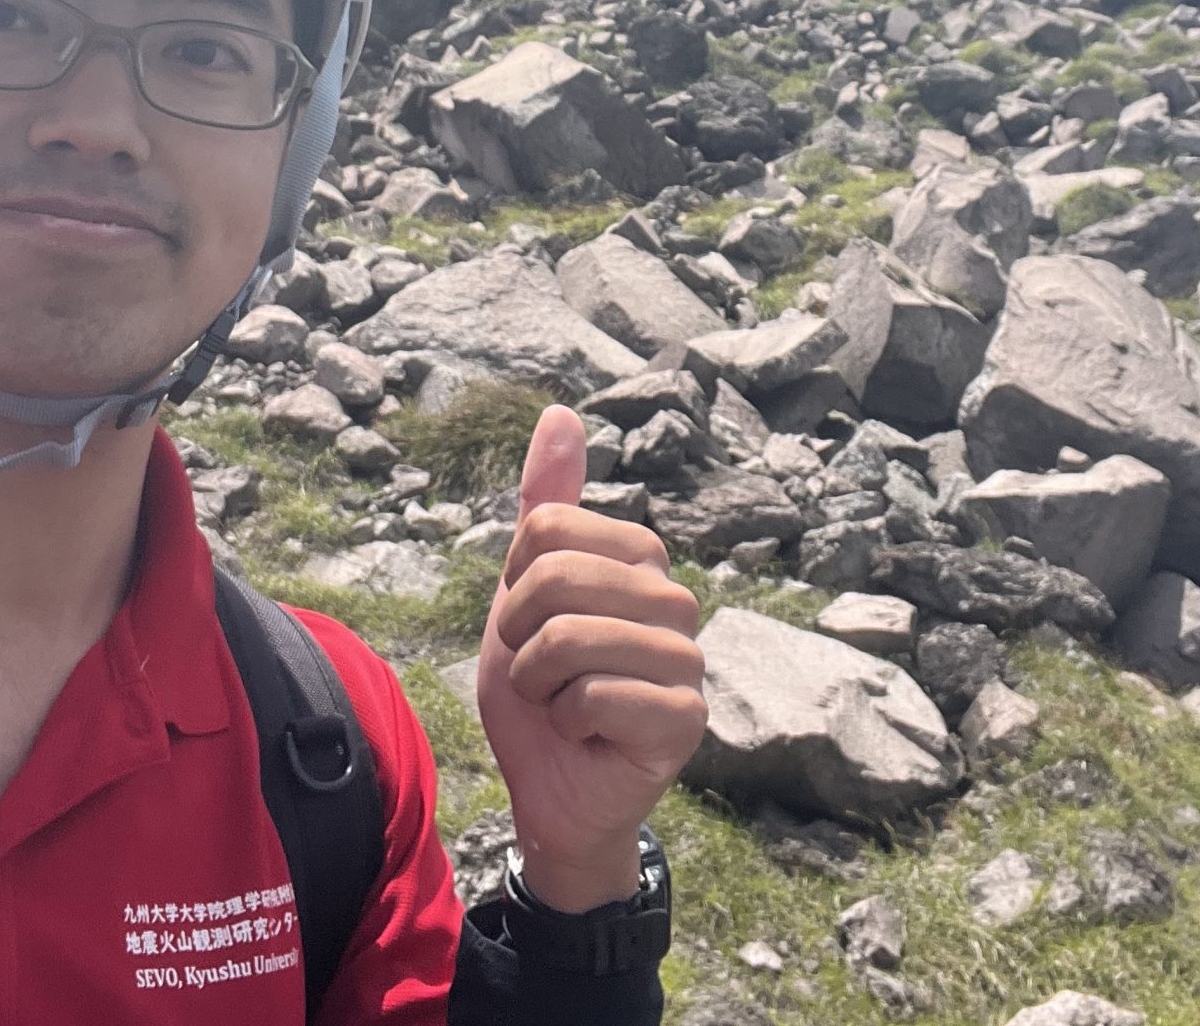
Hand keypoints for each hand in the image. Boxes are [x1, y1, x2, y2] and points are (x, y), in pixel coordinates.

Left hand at [475, 405, 706, 911]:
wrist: (551, 787)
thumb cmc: (543, 687)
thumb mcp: (523, 588)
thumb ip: (546, 504)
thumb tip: (560, 412)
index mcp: (640, 556)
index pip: (544, 528)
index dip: (512, 583)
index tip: (528, 623)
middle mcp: (675, 597)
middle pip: (554, 578)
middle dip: (520, 638)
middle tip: (541, 674)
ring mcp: (687, 658)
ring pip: (569, 639)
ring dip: (540, 685)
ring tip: (563, 704)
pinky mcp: (687, 717)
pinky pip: (593, 697)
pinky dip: (567, 722)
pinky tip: (589, 735)